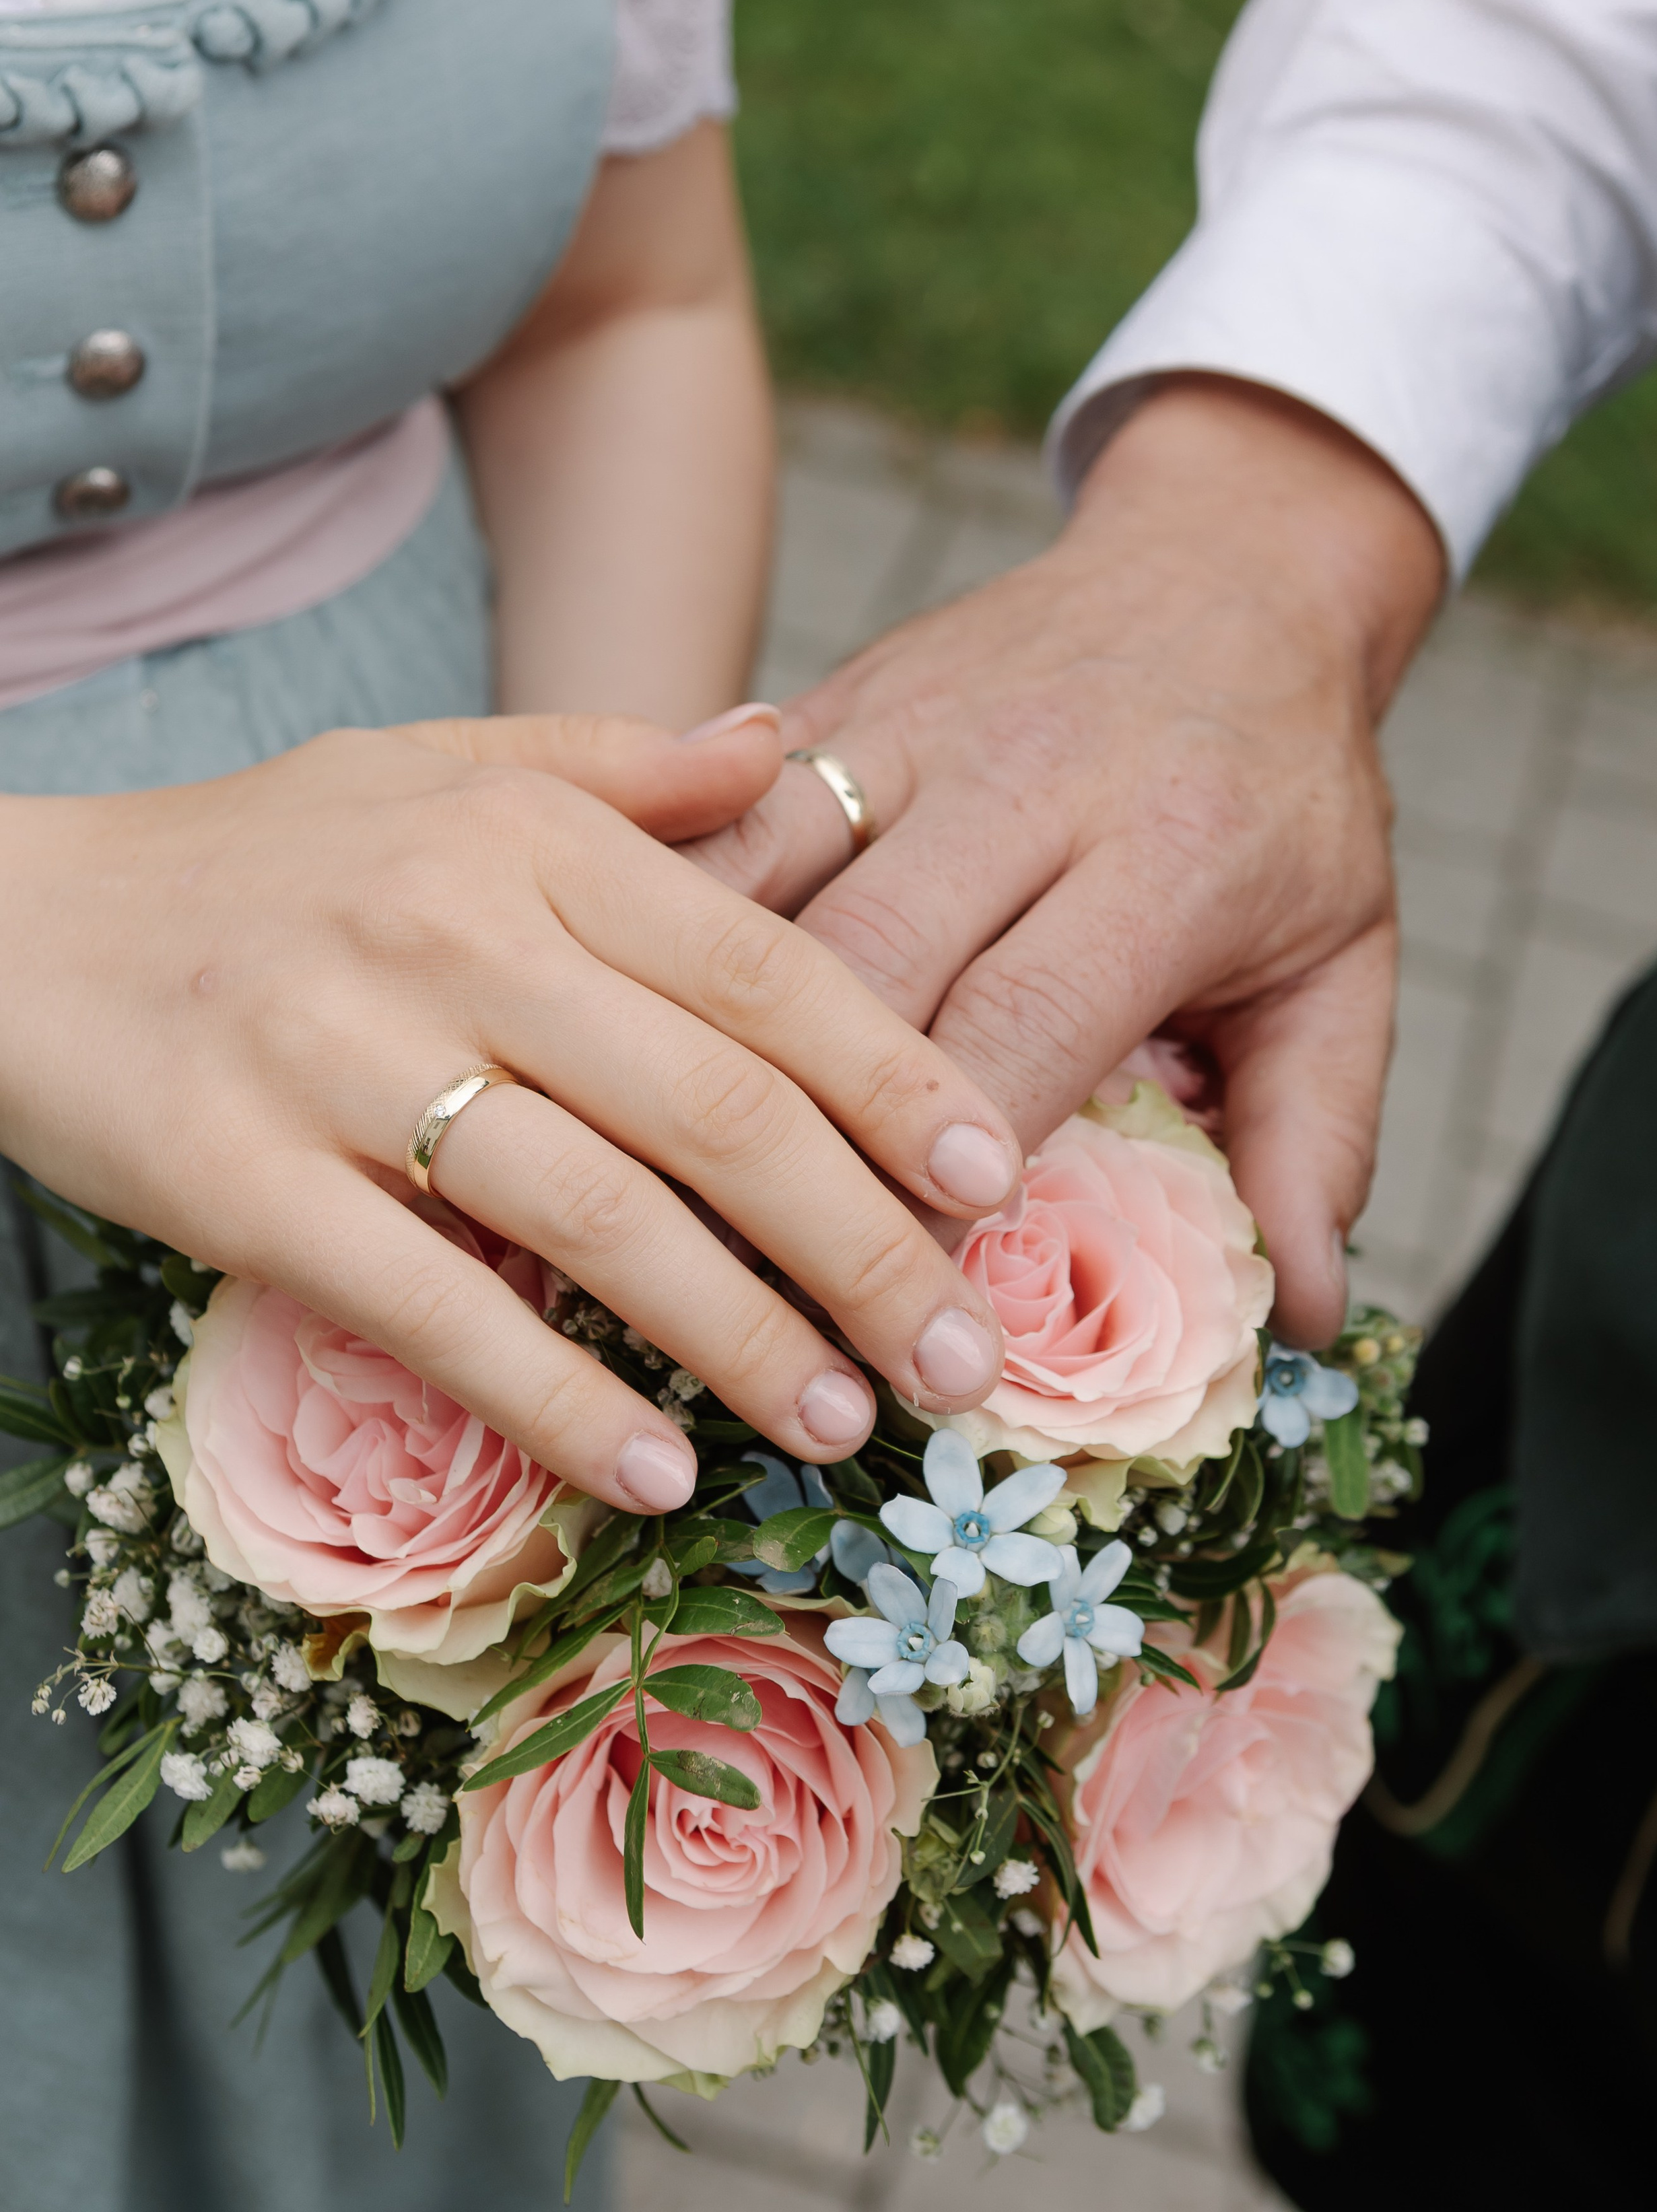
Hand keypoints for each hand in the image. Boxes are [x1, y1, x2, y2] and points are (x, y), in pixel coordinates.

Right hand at [0, 709, 1022, 1506]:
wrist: (12, 920)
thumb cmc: (258, 856)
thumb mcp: (437, 764)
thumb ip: (619, 764)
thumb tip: (782, 750)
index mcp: (525, 836)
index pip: (763, 965)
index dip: (893, 1081)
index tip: (993, 1182)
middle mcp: (451, 934)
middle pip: (713, 1108)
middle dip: (862, 1247)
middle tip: (961, 1355)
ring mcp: (340, 1059)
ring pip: (596, 1216)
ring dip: (740, 1338)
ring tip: (843, 1423)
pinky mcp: (240, 1178)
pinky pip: (433, 1305)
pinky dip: (555, 1398)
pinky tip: (653, 1472)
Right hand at [686, 379, 1446, 1345]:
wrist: (1229, 566)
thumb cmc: (1284, 792)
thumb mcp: (1346, 957)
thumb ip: (1317, 1134)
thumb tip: (1298, 1310)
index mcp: (1164, 852)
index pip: (1022, 1023)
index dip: (938, 1177)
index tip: (884, 1307)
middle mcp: (1019, 779)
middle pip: (861, 962)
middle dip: (795, 1126)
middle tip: (745, 1272)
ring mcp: (901, 727)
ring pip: (753, 883)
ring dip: (692, 1026)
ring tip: (643, 1164)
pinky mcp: (822, 702)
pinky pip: (710, 816)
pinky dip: (656, 921)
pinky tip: (607, 1019)